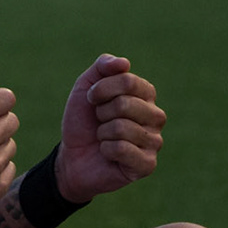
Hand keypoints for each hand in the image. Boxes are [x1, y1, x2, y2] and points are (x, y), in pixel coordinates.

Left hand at [56, 54, 164, 203]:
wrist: (72, 156)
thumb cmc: (83, 121)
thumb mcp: (86, 87)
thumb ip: (103, 67)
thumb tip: (124, 62)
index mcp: (146, 94)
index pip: (127, 81)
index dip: (102, 89)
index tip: (92, 99)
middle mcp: (155, 116)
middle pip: (125, 104)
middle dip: (101, 113)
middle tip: (99, 122)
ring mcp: (154, 141)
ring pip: (122, 127)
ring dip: (102, 133)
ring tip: (104, 138)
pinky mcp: (147, 164)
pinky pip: (123, 149)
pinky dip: (106, 150)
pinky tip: (108, 154)